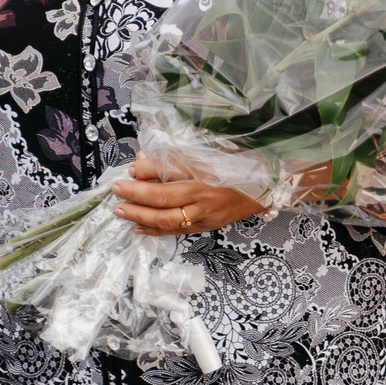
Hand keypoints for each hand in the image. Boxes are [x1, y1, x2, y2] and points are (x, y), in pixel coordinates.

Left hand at [115, 156, 265, 235]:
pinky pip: (177, 231)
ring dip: (141, 216)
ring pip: (168, 220)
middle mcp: (205, 196)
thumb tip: (142, 161)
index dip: (147, 171)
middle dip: (136, 196)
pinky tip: (138, 227)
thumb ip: (175, 158)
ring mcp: (206, 215)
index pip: (170, 172)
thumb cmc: (239, 164)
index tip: (130, 169)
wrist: (268, 186)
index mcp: (207, 173)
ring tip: (121, 211)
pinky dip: (155, 231)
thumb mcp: (210, 153)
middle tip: (117, 190)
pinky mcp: (208, 226)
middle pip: (165, 200)